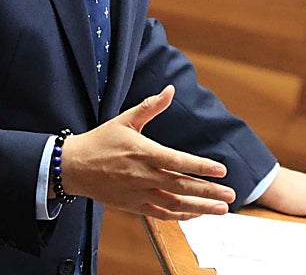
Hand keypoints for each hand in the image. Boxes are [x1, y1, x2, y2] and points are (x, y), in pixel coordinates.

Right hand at [61, 85, 236, 219]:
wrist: (73, 167)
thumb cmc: (101, 141)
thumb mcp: (125, 119)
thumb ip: (151, 106)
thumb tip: (170, 90)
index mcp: (143, 152)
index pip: (178, 161)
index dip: (201, 166)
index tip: (222, 169)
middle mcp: (143, 175)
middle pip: (182, 186)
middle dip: (209, 191)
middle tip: (231, 193)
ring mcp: (138, 193)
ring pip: (175, 204)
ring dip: (201, 207)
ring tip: (222, 208)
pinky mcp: (133, 206)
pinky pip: (161, 214)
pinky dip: (181, 216)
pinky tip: (197, 214)